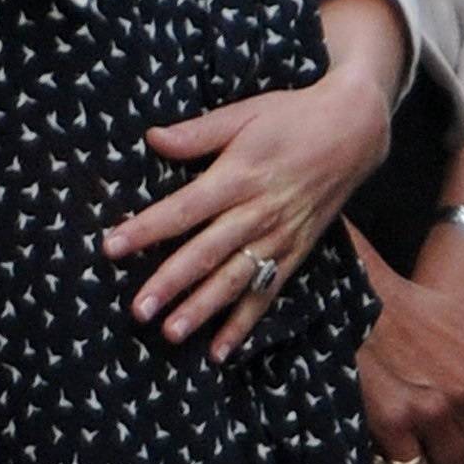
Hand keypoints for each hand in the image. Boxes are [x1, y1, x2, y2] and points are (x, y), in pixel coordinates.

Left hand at [101, 65, 389, 359]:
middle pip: (206, 253)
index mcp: (238, 175)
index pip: (183, 208)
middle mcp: (257, 212)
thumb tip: (152, 138)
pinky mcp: (296, 253)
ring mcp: (279, 238)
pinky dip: (244, 323)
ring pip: (234, 280)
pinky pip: (266, 293)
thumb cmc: (290, 117)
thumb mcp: (242, 113)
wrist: (351, 132)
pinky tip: (219, 349)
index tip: (112, 246)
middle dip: (170, 283)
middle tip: (138, 310)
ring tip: (172, 333)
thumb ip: (197, 133)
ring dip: (202, 309)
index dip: (147, 229)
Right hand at [357, 258, 463, 463]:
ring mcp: (431, 410)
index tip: (461, 423)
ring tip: (419, 453)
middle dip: (458, 443)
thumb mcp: (458, 315)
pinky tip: (400, 461)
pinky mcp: (395, 423)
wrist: (352, 296)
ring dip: (438, 463)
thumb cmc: (400, 303)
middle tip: (435, 436)